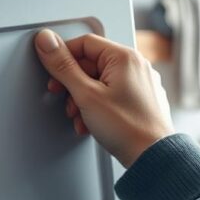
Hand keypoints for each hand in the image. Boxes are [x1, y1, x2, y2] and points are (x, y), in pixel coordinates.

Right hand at [34, 30, 172, 167]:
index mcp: (124, 57)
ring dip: (82, 98)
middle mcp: (136, 65)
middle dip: (72, 84)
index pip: (84, 42)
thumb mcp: (86, 95)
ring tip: (80, 115)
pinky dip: (97, 105)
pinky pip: (111, 94)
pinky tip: (91, 122)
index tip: (51, 68)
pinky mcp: (139, 100)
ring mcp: (139, 83)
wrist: (152, 157)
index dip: (63, 56)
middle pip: (91, 63)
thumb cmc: (128, 128)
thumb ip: (63, 66)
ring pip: (99, 81)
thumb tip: (47, 42)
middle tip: (63, 96)